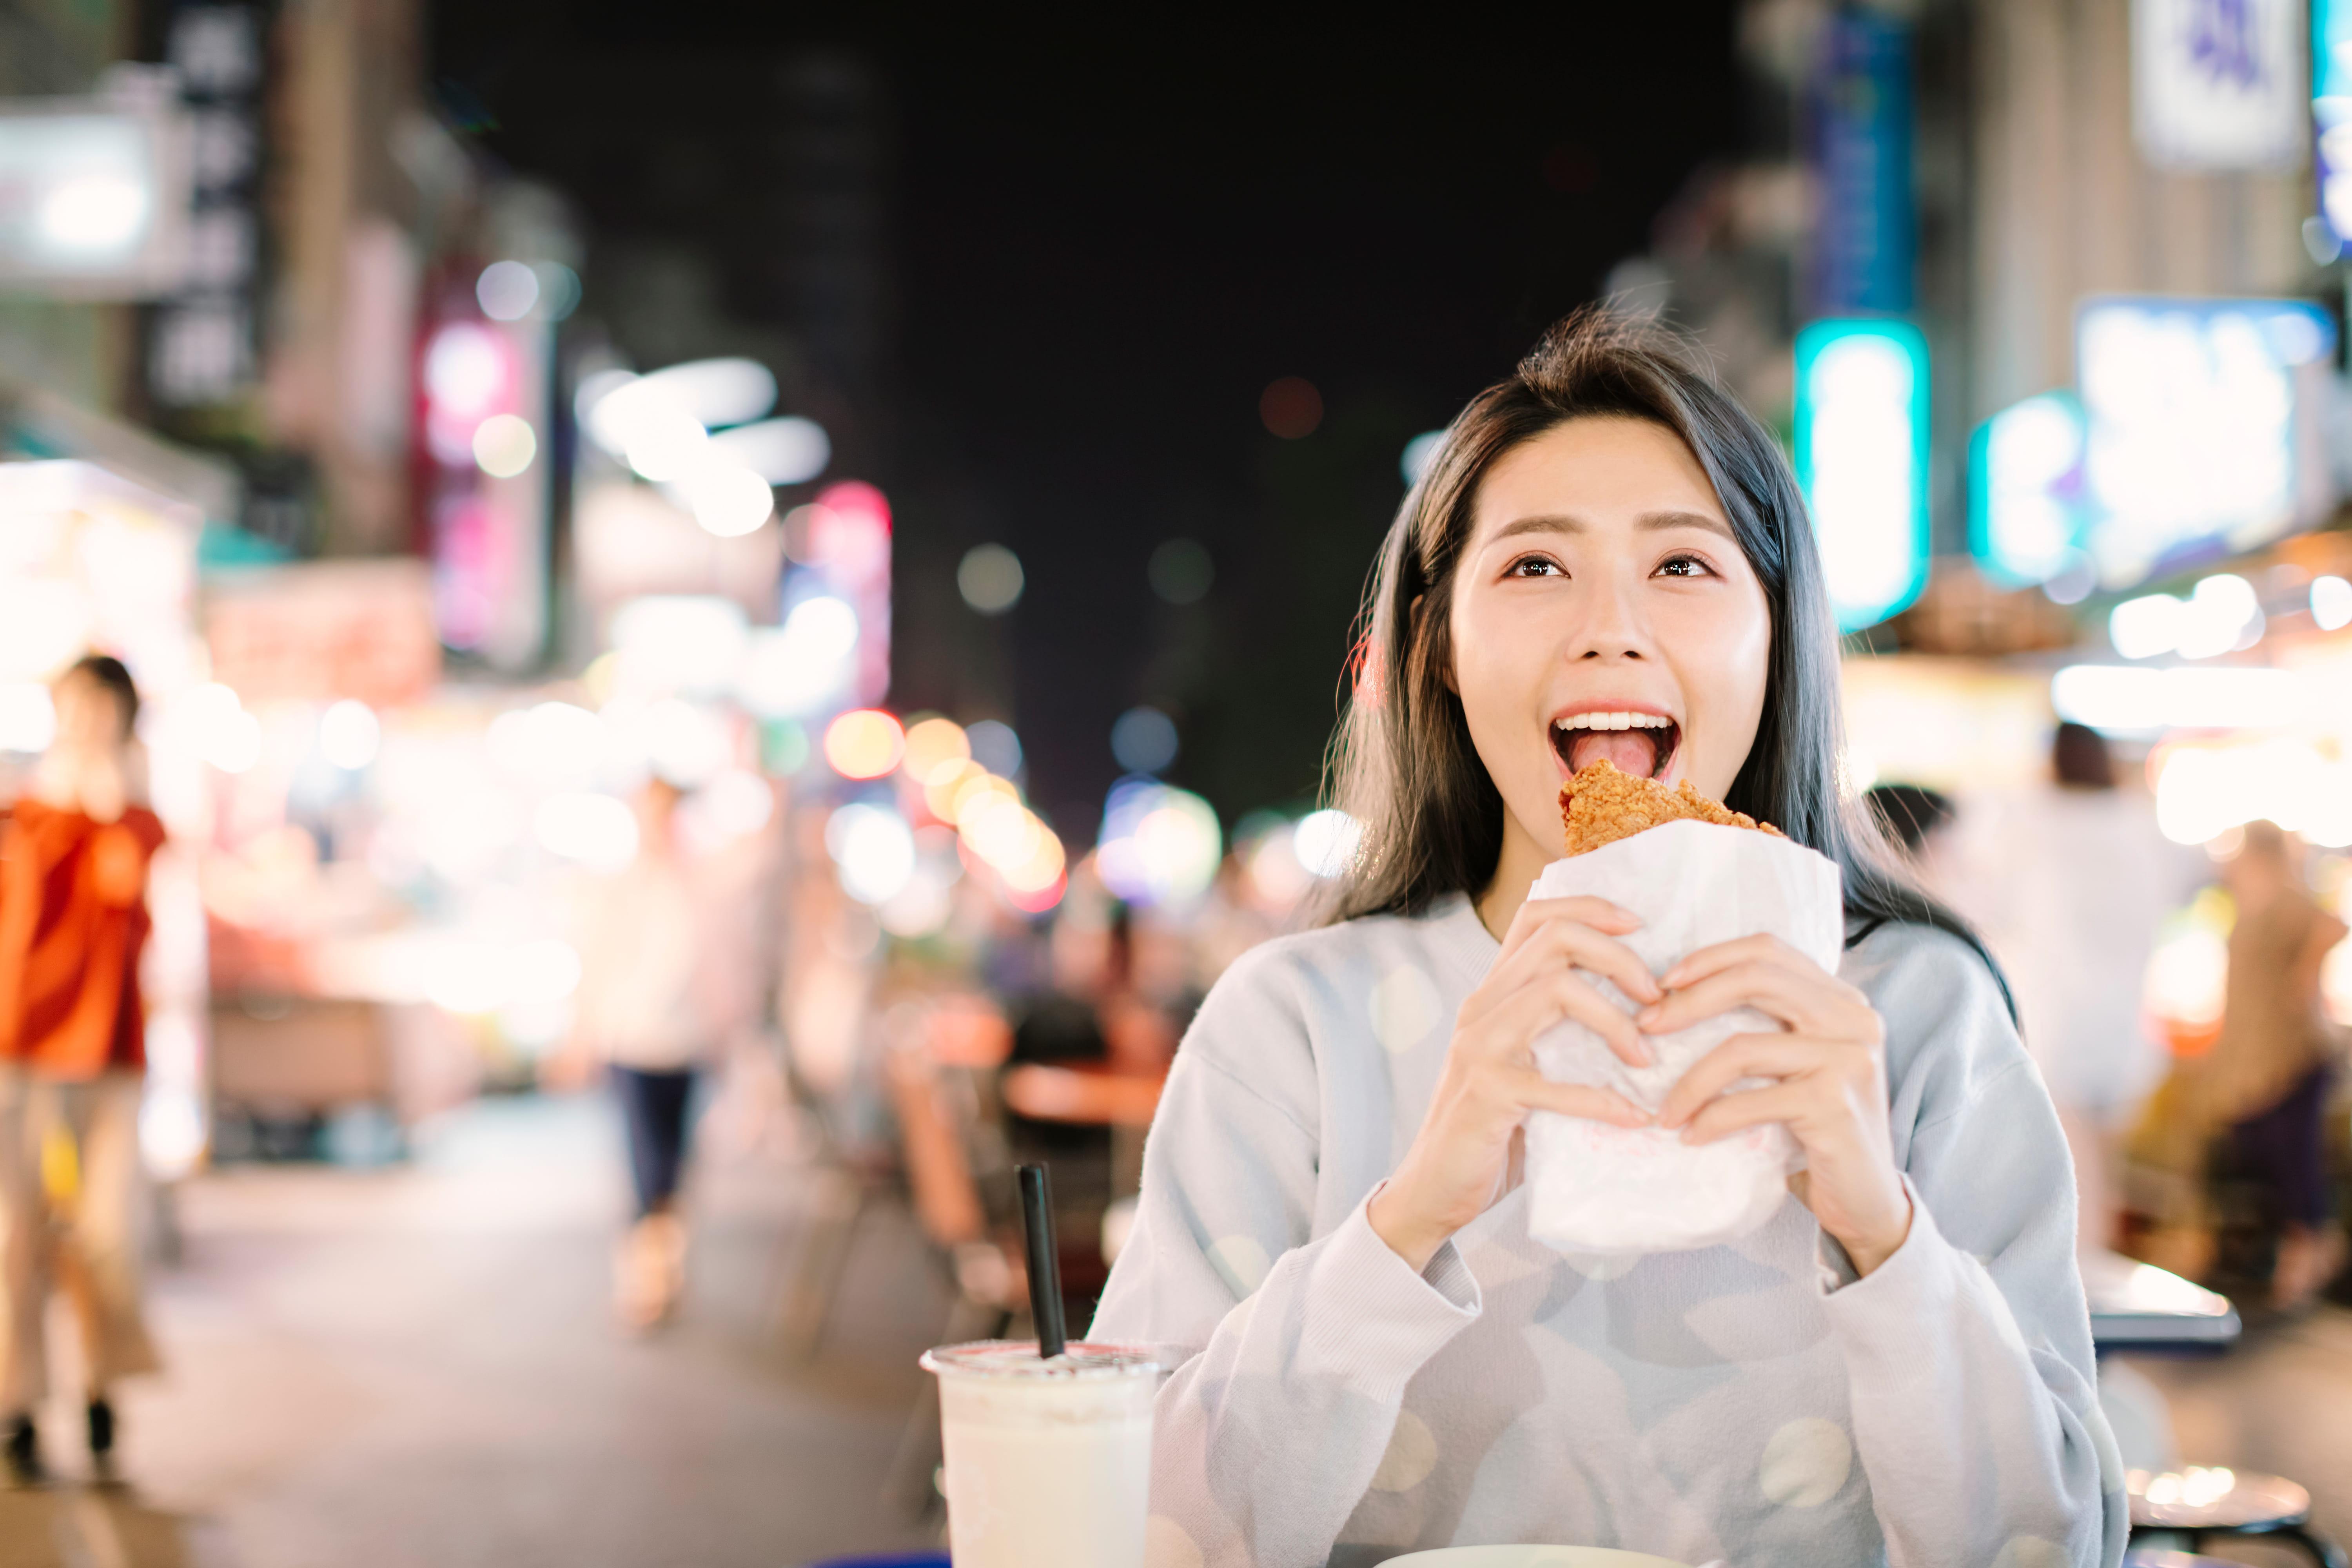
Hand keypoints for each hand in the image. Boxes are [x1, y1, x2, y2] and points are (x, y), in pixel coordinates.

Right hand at [1369, 897, 1657, 1271]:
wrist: (1434, 1189)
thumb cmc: (1494, 1128)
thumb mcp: (1524, 1062)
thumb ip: (1559, 1030)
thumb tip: (1644, 1011)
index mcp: (1493, 994)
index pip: (1535, 917)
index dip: (1590, 909)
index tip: (1639, 928)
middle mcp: (1481, 1007)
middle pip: (1556, 941)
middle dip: (1619, 959)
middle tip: (1657, 998)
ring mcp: (1479, 1046)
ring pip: (1557, 989)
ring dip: (1617, 1020)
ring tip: (1646, 1057)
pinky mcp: (1487, 1092)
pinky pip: (1556, 1084)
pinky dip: (1603, 1100)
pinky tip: (1634, 1117)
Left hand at [1645, 935, 1911, 1275]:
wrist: (1867, 1200)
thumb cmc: (1818, 1129)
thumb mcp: (1797, 1065)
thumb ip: (1768, 1025)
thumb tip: (1676, 998)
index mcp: (1843, 1000)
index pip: (1769, 950)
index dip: (1710, 958)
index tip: (1664, 983)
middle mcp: (1854, 1019)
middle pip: (1756, 979)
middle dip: (1689, 1001)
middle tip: (1646, 1027)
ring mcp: (1849, 1059)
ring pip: (1743, 1047)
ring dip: (1689, 1081)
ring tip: (1665, 1110)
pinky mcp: (1834, 1103)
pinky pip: (1749, 1102)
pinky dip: (1711, 1119)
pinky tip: (1691, 1136)